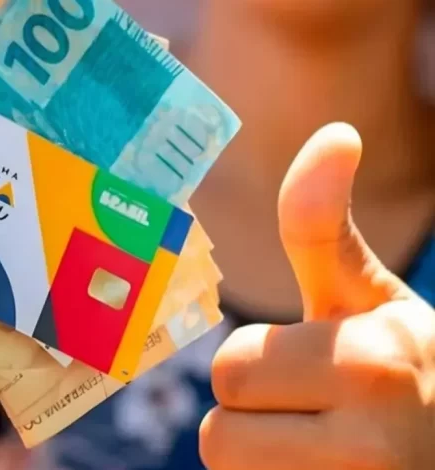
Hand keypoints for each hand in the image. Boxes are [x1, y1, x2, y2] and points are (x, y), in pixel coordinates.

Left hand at [200, 123, 434, 468]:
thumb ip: (324, 229)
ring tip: (319, 448)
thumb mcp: (372, 299)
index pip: (229, 370)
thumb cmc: (409, 368)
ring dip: (261, 461)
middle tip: (312, 413)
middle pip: (220, 435)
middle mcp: (376, 442)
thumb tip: (334, 131)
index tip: (309, 368)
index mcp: (372, 360)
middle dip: (255, 418)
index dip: (258, 367)